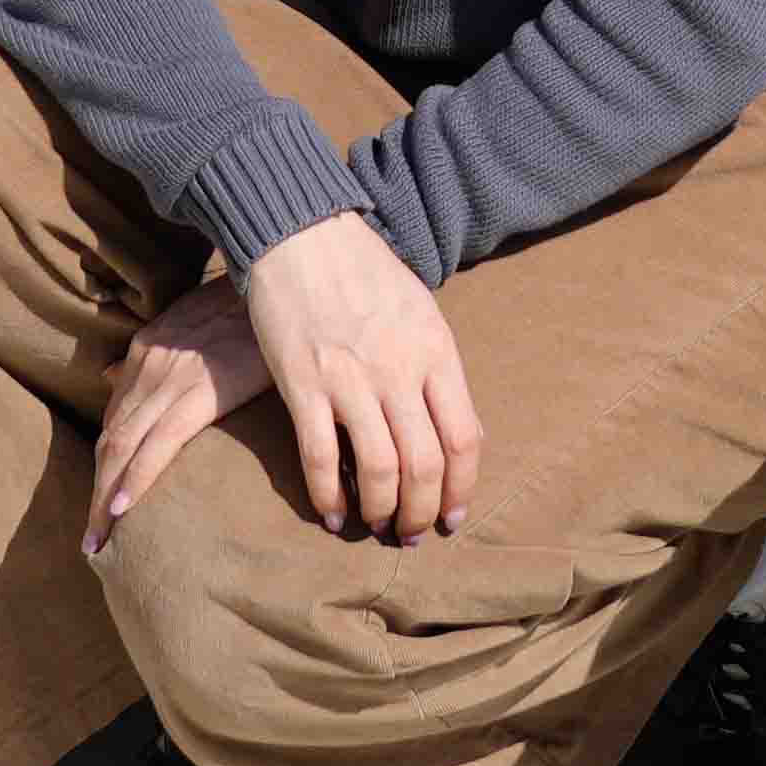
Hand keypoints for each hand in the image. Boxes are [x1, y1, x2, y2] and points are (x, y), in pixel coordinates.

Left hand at [87, 281, 272, 545]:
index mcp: (145, 351)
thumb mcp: (187, 322)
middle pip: (109, 442)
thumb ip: (151, 355)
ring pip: (121, 449)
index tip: (99, 502)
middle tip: (90, 541)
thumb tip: (109, 374)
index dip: (104, 466)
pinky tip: (122, 510)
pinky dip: (135, 479)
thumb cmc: (245, 305)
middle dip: (95, 493)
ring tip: (98, 541)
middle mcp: (147, 367)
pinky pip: (157, 446)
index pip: (114, 421)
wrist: (276, 274)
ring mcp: (168, 380)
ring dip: (104, 498)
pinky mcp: (196, 393)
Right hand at [100, 214, 482, 545]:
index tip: (454, 514)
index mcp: (435, 351)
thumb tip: (462, 432)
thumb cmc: (365, 273)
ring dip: (382, 510)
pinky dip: (327, 495)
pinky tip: (332, 515)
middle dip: (423, 511)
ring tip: (379, 525)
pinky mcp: (303, 383)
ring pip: (378, 469)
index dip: (463, 487)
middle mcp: (398, 369)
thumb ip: (439, 371)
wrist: (301, 232)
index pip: (464, 438)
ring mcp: (350, 378)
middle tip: (414, 533)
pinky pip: (319, 456)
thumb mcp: (421, 313)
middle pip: (425, 464)